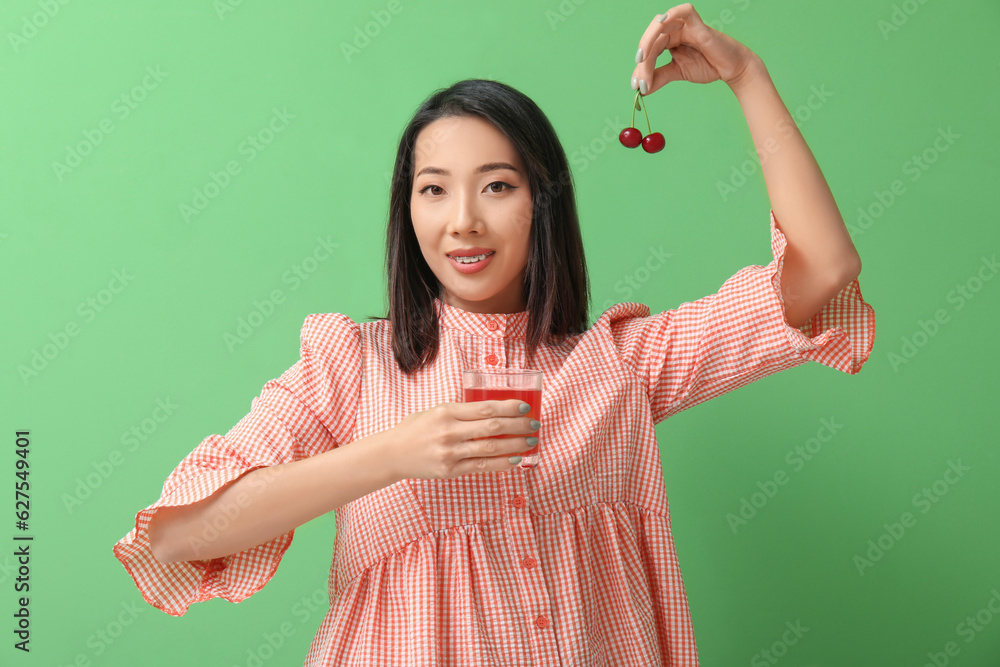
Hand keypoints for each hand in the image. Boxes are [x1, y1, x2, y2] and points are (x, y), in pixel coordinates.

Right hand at [386, 400, 539, 480]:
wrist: (392, 453)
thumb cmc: (416, 429)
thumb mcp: (436, 412)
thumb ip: (461, 412)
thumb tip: (494, 410)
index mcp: (447, 412)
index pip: (485, 408)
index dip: (509, 407)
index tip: (525, 406)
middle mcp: (449, 431)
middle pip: (492, 427)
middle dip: (518, 425)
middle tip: (534, 424)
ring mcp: (450, 453)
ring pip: (491, 448)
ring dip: (515, 444)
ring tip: (530, 441)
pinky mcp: (450, 470)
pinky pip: (481, 466)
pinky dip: (501, 463)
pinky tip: (515, 460)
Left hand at [631, 3, 760, 94]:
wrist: (730, 69)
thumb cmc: (706, 66)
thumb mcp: (677, 73)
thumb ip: (659, 78)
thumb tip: (640, 90)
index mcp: (668, 40)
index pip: (649, 49)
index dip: (641, 66)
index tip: (636, 86)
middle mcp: (674, 30)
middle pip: (651, 38)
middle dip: (642, 58)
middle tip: (638, 77)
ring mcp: (685, 25)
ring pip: (660, 25)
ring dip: (648, 41)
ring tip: (642, 59)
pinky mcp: (698, 24)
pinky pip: (684, 11)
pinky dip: (671, 14)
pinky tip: (660, 25)